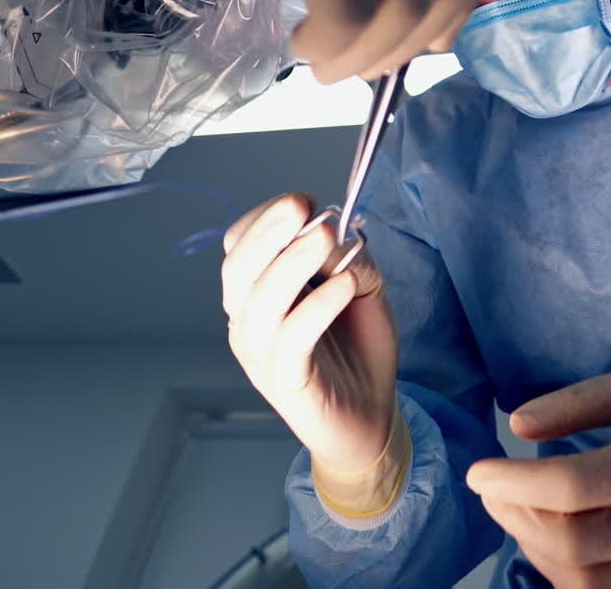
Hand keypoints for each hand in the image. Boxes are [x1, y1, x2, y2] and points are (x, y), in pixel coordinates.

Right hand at [222, 193, 398, 474]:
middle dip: (269, 230)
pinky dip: (318, 305)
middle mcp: (248, 321)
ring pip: (261, 301)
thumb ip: (346, 256)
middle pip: (238, 269)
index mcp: (256, 292)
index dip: (266, 218)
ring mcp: (262, 354)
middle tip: (304, 206)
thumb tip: (336, 234)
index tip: (305, 199)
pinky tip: (345, 284)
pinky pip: (292, 338)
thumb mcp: (358, 283)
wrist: (371, 412)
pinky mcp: (287, 381)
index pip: (239, 245)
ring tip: (328, 236)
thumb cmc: (357, 343)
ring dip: (293, 260)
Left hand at [466, 367, 610, 588]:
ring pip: (581, 581)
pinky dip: (562, 571)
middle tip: (491, 488)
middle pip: (571, 539)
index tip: (478, 471)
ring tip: (515, 508)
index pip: (574, 486)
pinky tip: (548, 536)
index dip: (515, 481)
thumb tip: (517, 423)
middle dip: (516, 514)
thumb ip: (576, 401)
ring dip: (532, 546)